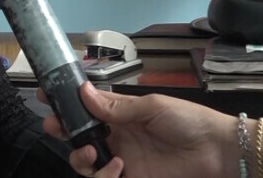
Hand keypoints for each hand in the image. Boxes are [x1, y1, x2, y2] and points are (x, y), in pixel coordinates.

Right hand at [41, 82, 236, 177]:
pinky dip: (103, 174)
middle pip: (78, 134)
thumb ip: (116, 107)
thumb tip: (84, 93)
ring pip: (85, 160)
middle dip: (61, 129)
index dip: (65, 101)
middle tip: (53, 126)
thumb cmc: (188, 121)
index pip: (86, 105)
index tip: (45, 95)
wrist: (217, 151)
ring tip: (91, 151)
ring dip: (79, 156)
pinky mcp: (129, 177)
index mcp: (121, 112)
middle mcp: (116, 134)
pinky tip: (117, 166)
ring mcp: (121, 158)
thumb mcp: (151, 107)